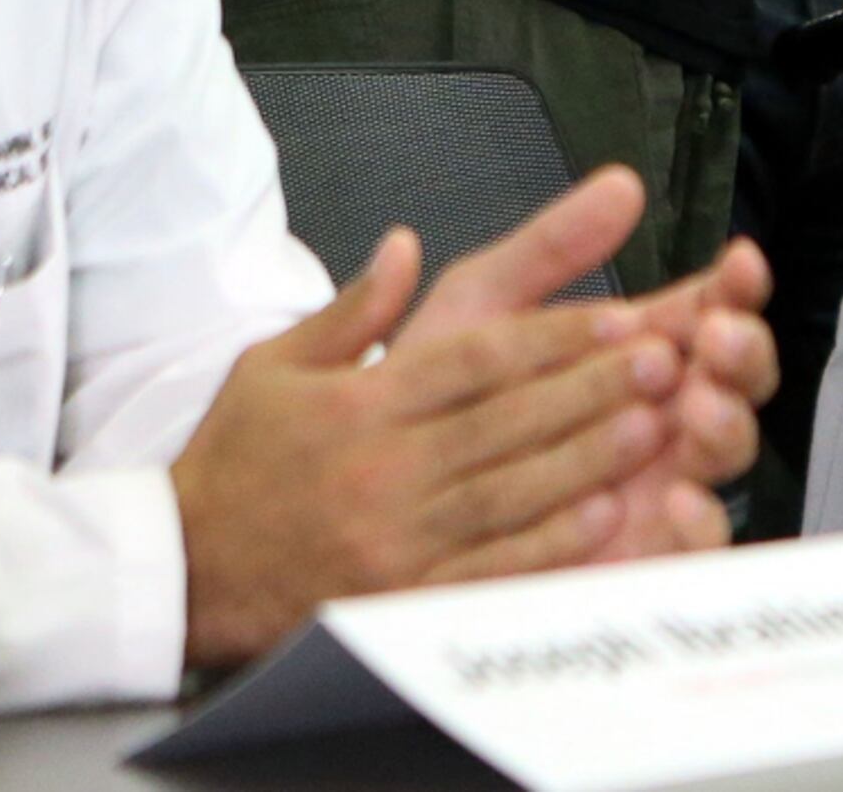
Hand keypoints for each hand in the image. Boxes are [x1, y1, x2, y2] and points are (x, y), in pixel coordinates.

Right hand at [168, 173, 727, 667]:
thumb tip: (405, 244)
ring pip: (509, 491)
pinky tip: (601, 517)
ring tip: (654, 425)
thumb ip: (352, 308)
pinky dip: (549, 544)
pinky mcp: (399, 597)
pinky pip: (487, 569)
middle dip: (591, 388)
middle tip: (663, 360)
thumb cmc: (234, 466)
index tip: (618, 319)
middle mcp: (381, 468)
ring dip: (587, 458)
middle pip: (506, 420)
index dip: (553, 339)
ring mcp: (393, 538)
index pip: (474, 361)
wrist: (178, 571)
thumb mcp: (274, 365)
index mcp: (361, 404)